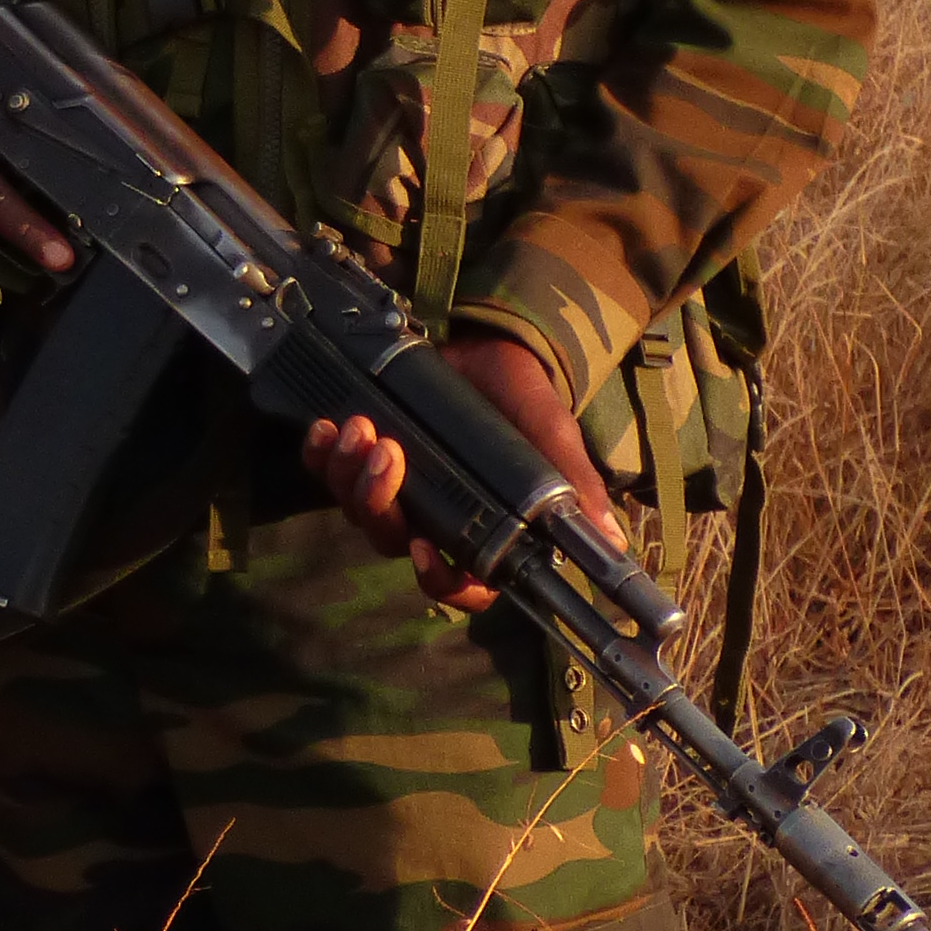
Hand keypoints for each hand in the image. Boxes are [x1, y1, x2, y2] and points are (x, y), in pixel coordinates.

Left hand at [299, 329, 622, 606]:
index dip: (438, 582)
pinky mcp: (362, 454)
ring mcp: (394, 488)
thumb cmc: (523, 399)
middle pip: (392, 541)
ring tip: (360, 425)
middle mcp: (433, 518)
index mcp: (481, 530)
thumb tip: (610, 542)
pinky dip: (320, 454)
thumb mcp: (550, 435)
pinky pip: (328, 470)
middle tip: (388, 450)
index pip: (459, 586)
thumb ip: (572, 484)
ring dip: (349, 474)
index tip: (423, 550)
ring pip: (356, 507)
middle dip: (379, 502)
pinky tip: (324, 427)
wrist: (488, 343)